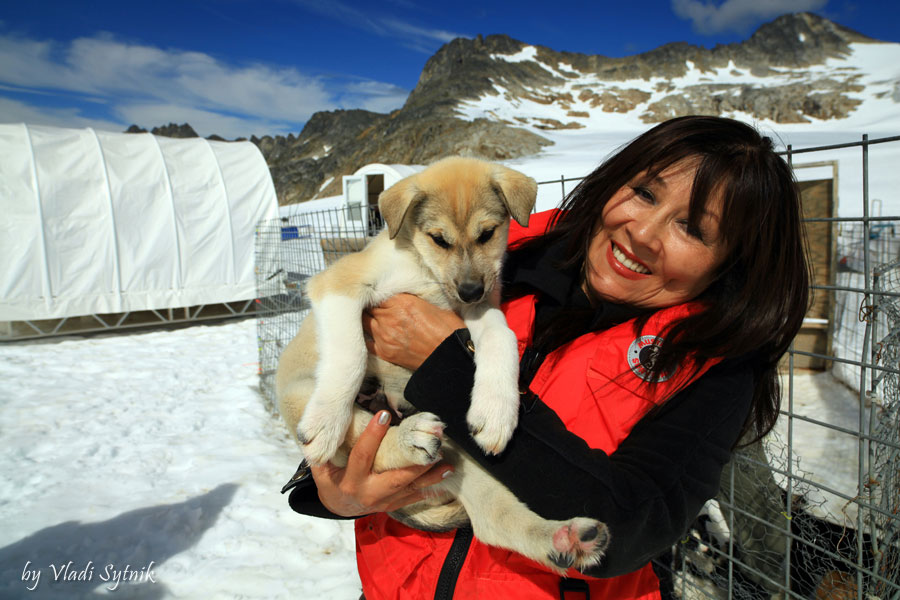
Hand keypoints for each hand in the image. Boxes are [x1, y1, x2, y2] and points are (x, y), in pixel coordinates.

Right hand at [310, 411, 452, 516]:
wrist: (339, 508)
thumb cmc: (331, 482)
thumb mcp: (321, 471)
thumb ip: (322, 453)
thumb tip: (320, 428)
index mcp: (351, 482)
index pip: (363, 455)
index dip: (372, 435)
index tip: (384, 414)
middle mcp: (369, 493)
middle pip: (396, 478)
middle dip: (415, 464)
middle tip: (432, 447)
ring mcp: (384, 502)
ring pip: (410, 489)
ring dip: (430, 477)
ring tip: (448, 465)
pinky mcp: (394, 505)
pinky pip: (414, 497)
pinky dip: (430, 487)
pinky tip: (445, 476)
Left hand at [363, 294, 464, 369]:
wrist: (450, 358)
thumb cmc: (448, 331)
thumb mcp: (434, 306)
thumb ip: (413, 300)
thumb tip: (405, 298)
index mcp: (402, 302)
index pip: (378, 293)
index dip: (378, 294)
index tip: (379, 295)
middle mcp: (389, 317)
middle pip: (368, 306)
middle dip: (371, 306)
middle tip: (374, 306)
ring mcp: (384, 335)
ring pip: (363, 322)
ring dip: (367, 319)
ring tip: (372, 318)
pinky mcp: (384, 352)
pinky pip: (366, 341)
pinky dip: (367, 336)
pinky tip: (371, 334)